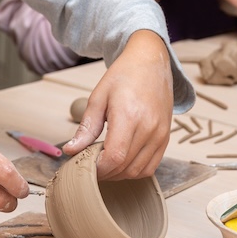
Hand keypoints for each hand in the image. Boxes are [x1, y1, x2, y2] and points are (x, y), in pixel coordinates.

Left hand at [62, 30, 172, 179]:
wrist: (150, 62)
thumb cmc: (124, 76)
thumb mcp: (98, 98)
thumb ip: (86, 127)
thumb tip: (71, 150)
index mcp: (129, 115)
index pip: (114, 156)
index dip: (98, 168)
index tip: (86, 165)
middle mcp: (149, 128)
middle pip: (125, 167)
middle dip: (105, 172)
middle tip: (91, 165)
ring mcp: (160, 134)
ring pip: (138, 171)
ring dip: (119, 174)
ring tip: (105, 163)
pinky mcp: (166, 138)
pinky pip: (151, 167)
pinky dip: (134, 171)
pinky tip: (121, 162)